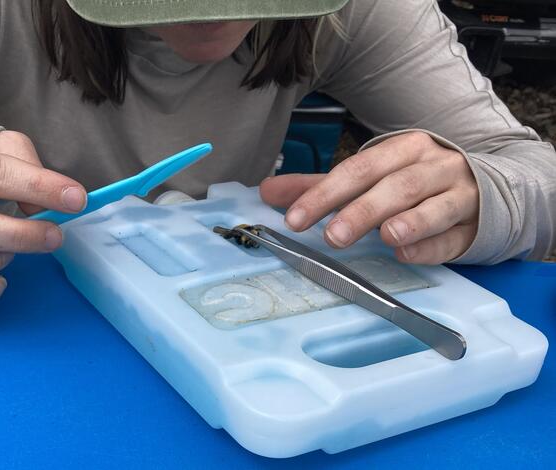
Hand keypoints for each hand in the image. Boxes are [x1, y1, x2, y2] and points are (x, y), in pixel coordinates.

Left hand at [260, 132, 478, 263]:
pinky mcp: (476, 225)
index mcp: (403, 149)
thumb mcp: (367, 178)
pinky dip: (431, 246)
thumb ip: (320, 186)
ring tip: (383, 236)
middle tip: (332, 236)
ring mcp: (460, 194)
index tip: (295, 218)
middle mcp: (434, 166)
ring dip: (408, 222)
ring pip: (434, 206)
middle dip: (362, 210)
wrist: (483, 188)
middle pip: (395, 186)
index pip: (358, 169)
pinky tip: (407, 253)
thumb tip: (267, 191)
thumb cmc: (413, 182)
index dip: (324, 194)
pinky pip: (454, 236)